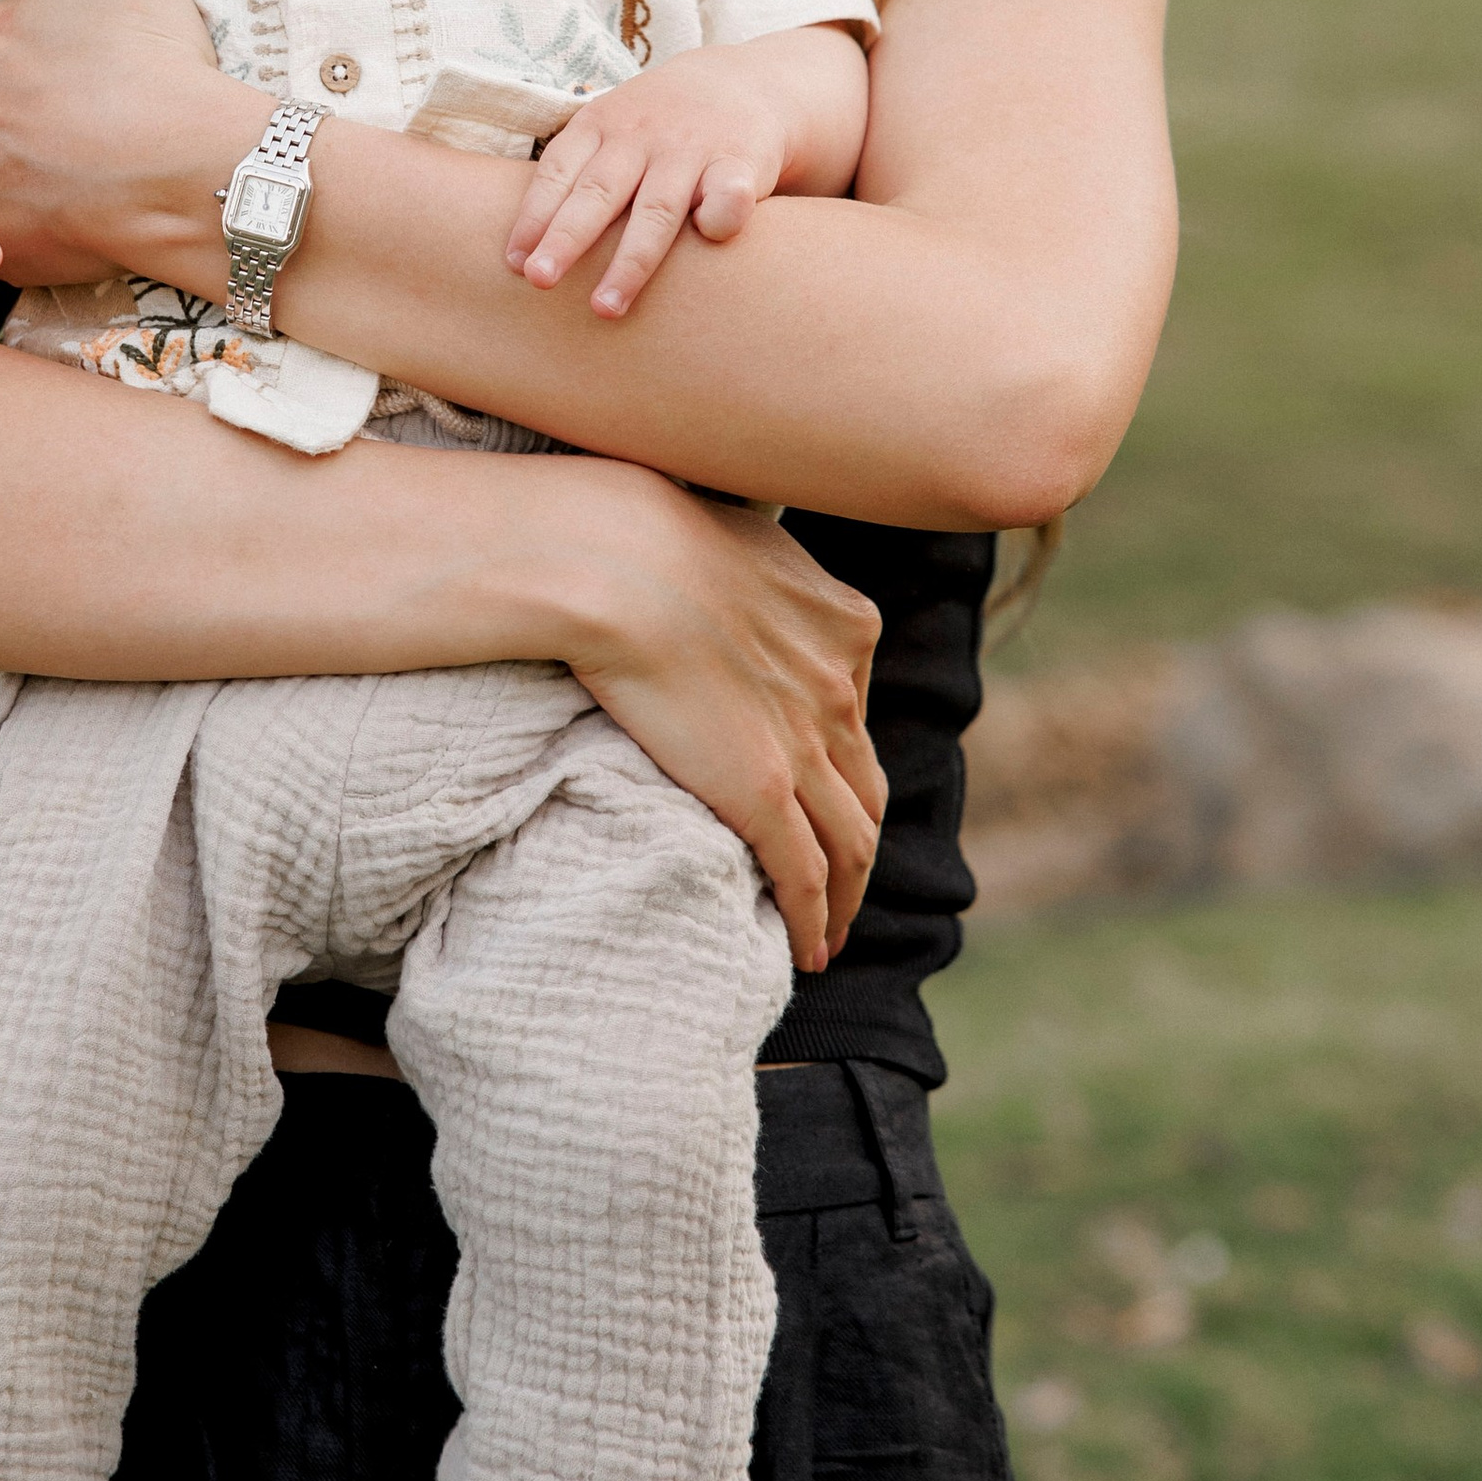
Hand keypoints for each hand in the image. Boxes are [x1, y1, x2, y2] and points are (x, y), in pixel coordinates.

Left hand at [0, 0, 259, 290]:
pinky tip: (66, 223)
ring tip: (73, 180)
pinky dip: (20, 230)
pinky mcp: (1, 236)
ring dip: (16, 171)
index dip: (36, 60)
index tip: (82, 76)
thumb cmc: (164, 58)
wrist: (197, 165)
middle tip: (82, 130)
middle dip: (20, 117)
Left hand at [507, 49, 797, 319]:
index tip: (515, 263)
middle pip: (598, 193)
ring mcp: (691, 149)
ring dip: (629, 262)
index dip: (533, 216)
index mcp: (599, 124)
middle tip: (539, 281)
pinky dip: (717, 220)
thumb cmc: (656, 127)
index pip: (558, 171)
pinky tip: (706, 242)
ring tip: (605, 308)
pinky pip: (727, 196)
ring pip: (656, 210)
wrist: (744, 83)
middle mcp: (642, 136)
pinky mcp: (741, 163)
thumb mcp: (610, 129)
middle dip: (566, 239)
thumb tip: (520, 253)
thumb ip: (574, 177)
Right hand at [549, 463, 885, 967]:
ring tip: (829, 932)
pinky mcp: (762, 793)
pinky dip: (814, 919)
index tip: (822, 792)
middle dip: (859, 842)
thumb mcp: (732, 534)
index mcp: (846, 624)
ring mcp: (807, 745)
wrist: (614, 557)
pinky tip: (808, 949)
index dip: (843, 763)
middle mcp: (841, 688)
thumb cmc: (643, 530)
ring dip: (846, 896)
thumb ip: (752, 570)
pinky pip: (804, 875)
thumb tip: (730, 567)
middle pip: (866, 788)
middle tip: (842, 882)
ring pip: (851, 844)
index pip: (856, 713)